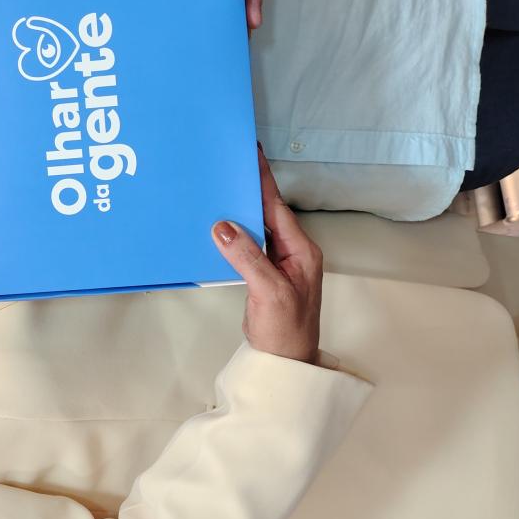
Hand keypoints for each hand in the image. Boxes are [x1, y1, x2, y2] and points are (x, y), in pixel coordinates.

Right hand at [210, 148, 321, 362]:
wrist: (286, 364)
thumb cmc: (286, 331)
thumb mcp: (268, 291)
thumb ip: (247, 257)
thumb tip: (222, 225)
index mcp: (301, 250)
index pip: (277, 206)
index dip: (263, 180)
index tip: (251, 153)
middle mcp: (292, 252)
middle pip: (267, 212)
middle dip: (248, 188)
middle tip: (226, 164)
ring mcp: (279, 263)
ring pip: (257, 227)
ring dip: (239, 210)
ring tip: (218, 188)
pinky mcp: (265, 274)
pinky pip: (248, 244)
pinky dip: (234, 233)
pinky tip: (218, 227)